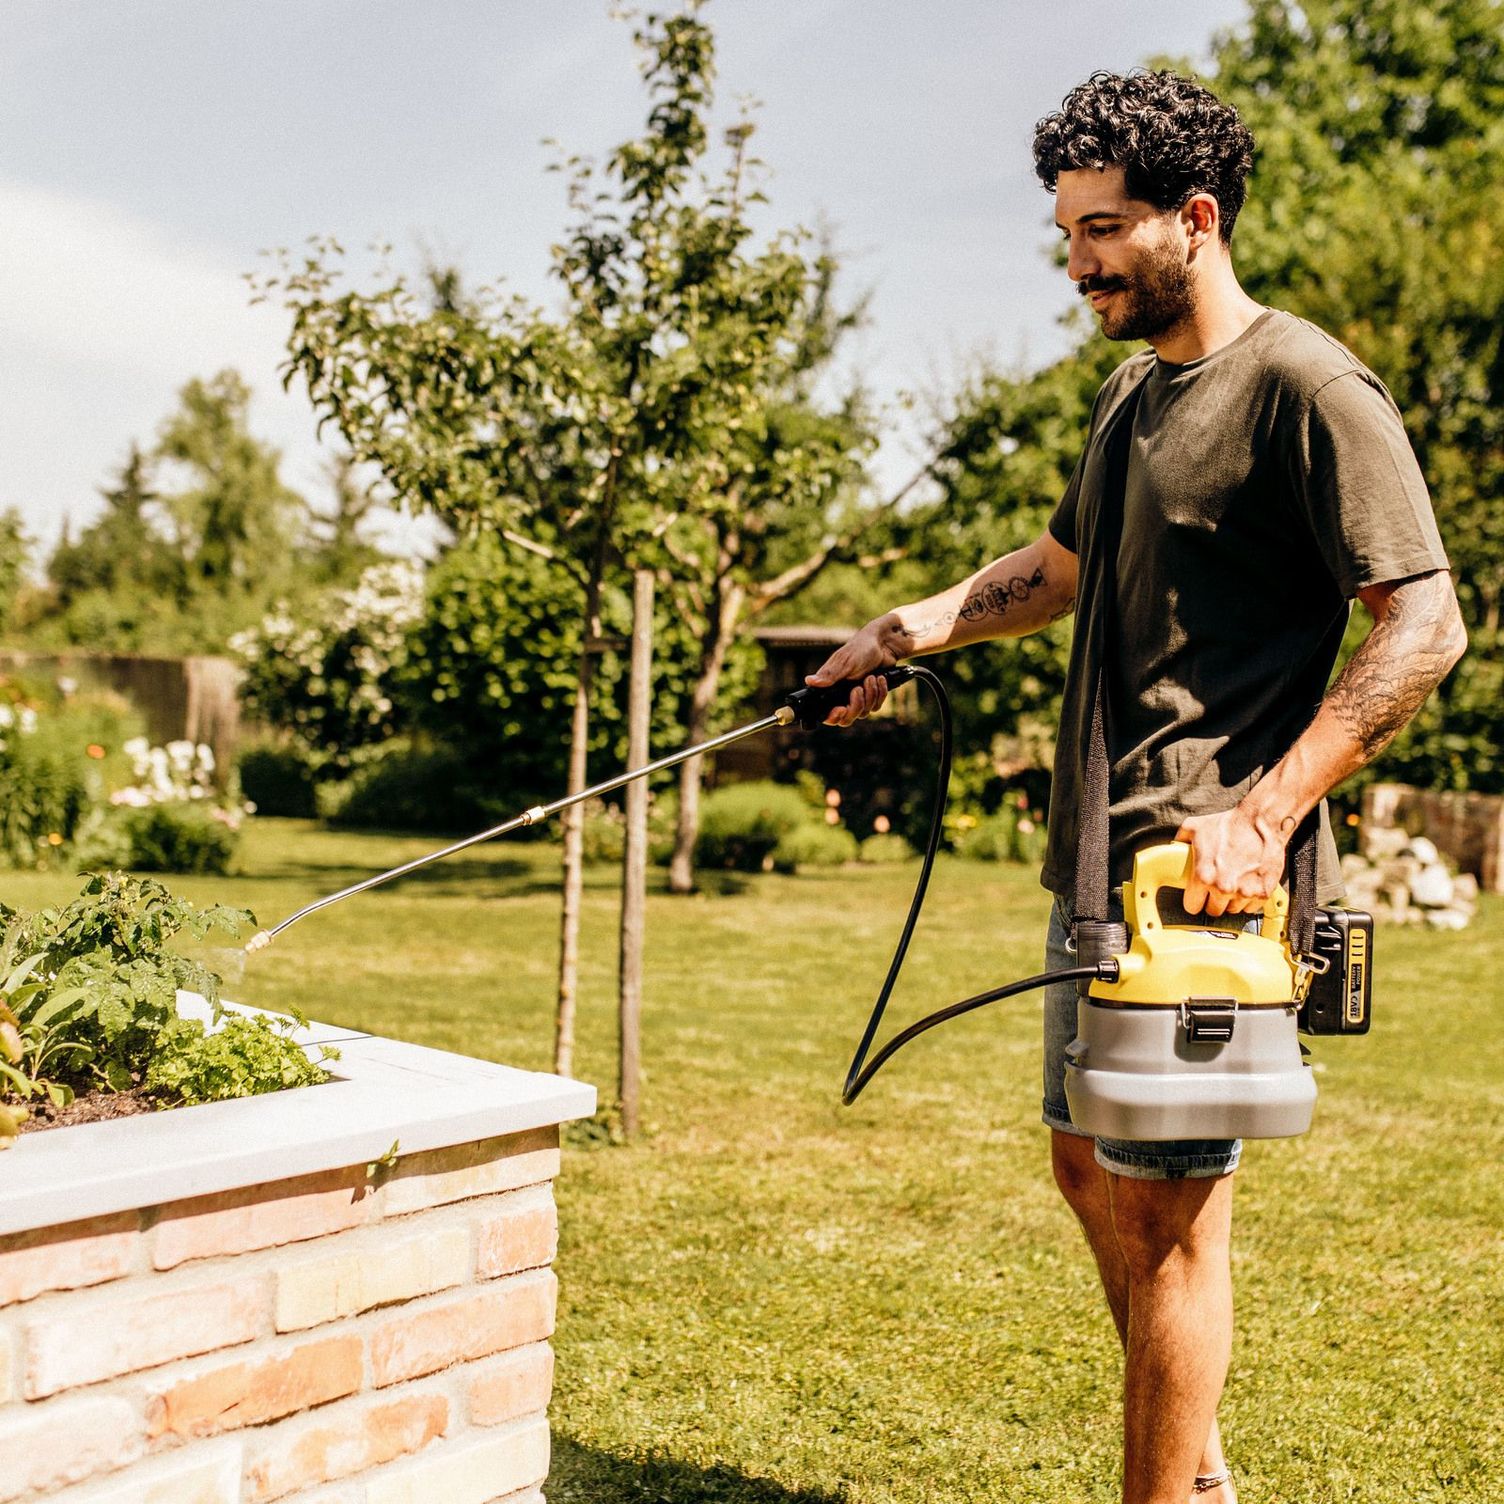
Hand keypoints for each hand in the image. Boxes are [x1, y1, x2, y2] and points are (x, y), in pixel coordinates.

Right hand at [805, 615, 906, 725]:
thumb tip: (809, 681)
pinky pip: (876, 706)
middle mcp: (843, 696)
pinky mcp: (872, 697)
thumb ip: (829, 675)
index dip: (833, 717)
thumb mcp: (845, 662)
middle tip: (858, 689)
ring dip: (870, 695)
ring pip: (863, 713)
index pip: (827, 713)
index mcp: (831, 688)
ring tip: (871, 677)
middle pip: (846, 718)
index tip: (841, 710)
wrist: (884, 645)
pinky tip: (880, 678)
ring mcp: (858, 698)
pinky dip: (880, 693)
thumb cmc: (861, 649)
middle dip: (855, 706)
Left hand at [1175, 806, 1289, 916]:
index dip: (1194, 901)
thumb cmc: (1228, 825)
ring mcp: (1244, 892)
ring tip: (1233, 884)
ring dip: (1231, 901)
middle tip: (1216, 889)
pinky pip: (1251, 907)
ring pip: (1233, 910)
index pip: (1192, 907)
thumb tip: (1172, 848)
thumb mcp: (1194, 828)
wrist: (1260, 822)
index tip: (1197, 896)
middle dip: (1213, 901)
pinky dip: (1250, 899)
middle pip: (1213, 911)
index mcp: (1203, 877)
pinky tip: (1247, 885)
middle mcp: (1223, 888)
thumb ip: (1180, 840)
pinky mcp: (1263, 893)